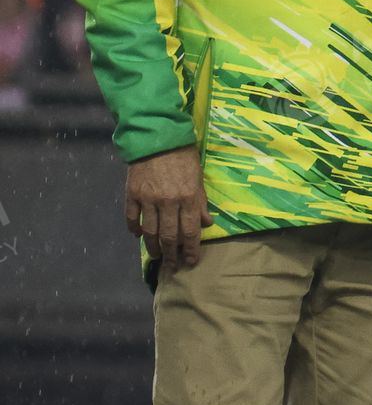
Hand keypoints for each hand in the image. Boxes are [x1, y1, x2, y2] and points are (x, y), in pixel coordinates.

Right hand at [125, 145, 210, 272]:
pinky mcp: (132, 194)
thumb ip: (201, 202)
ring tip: (157, 256)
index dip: (190, 249)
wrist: (157, 137)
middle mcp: (168, 202)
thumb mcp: (199, 177)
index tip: (191, 262)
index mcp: (188, 197)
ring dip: (153, 247)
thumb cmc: (183, 156)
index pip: (190, 231)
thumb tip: (207, 224)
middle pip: (168, 236)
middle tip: (172, 266)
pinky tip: (138, 236)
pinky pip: (131, 218)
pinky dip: (134, 229)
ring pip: (149, 232)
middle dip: (171, 255)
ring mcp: (147, 199)